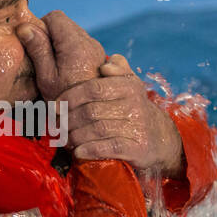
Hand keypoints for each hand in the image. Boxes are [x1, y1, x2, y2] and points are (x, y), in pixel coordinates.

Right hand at [16, 10, 105, 100]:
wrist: (94, 116)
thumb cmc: (67, 100)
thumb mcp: (47, 77)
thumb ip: (37, 50)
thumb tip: (25, 27)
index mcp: (74, 44)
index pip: (55, 17)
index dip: (41, 25)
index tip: (35, 43)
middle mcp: (89, 42)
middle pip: (65, 24)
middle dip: (51, 35)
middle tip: (43, 57)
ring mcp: (96, 49)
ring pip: (73, 33)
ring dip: (61, 43)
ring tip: (54, 65)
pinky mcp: (99, 57)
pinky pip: (81, 44)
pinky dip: (71, 50)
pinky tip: (66, 68)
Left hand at [58, 54, 183, 176]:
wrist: (161, 137)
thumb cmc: (134, 108)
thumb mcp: (131, 84)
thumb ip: (119, 69)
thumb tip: (105, 65)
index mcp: (129, 86)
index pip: (93, 88)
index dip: (70, 97)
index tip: (55, 106)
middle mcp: (134, 105)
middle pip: (91, 111)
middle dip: (69, 120)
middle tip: (57, 126)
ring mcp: (137, 127)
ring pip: (97, 129)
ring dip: (76, 136)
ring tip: (65, 139)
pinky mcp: (137, 148)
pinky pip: (109, 148)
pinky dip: (91, 150)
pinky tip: (78, 152)